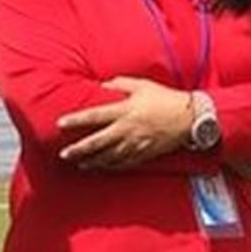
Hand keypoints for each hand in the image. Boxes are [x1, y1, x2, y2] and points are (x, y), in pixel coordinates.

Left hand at [56, 77, 190, 170]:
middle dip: (79, 150)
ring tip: (79, 164)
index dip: (76, 120)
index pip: (94, 116)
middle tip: (64, 154)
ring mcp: (136, 144)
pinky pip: (124, 163)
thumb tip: (102, 85)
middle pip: (98, 142)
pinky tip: (101, 167)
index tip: (61, 123)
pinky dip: (111, 166)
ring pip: (109, 157)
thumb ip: (119, 84)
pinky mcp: (145, 154)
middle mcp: (128, 129)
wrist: (189, 118)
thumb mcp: (141, 85)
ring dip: (92, 161)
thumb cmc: (164, 98)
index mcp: (125, 110)